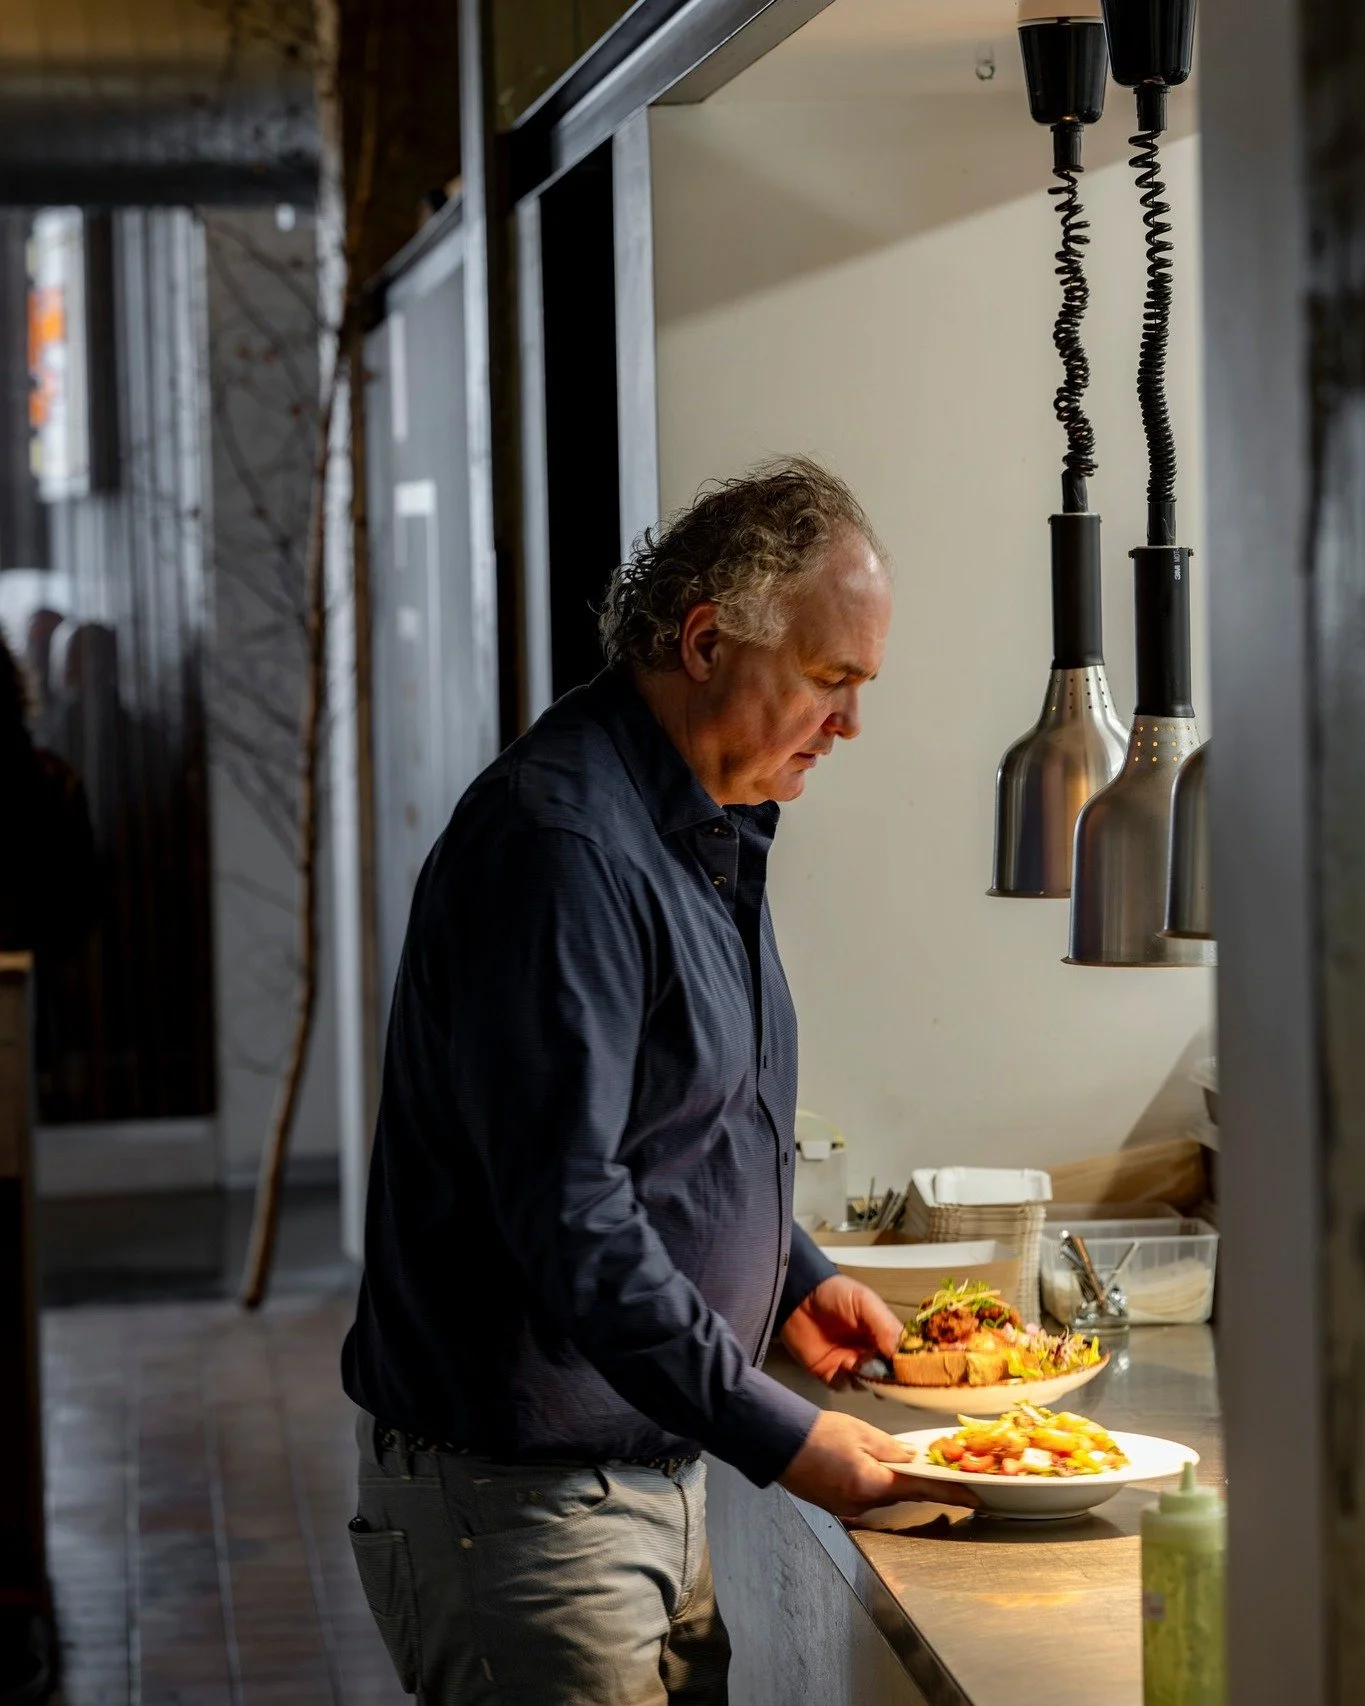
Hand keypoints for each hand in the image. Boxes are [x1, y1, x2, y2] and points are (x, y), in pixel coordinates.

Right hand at [779, 1411, 974, 1518]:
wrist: (778, 1442)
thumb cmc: (817, 1433)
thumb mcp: (861, 1432)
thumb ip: (892, 1449)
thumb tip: (915, 1459)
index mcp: (873, 1484)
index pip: (922, 1490)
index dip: (951, 1493)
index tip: (975, 1497)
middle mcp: (863, 1504)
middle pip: (903, 1495)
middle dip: (919, 1483)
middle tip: (938, 1472)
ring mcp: (848, 1508)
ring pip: (883, 1496)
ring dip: (893, 1482)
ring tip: (892, 1460)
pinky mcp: (836, 1506)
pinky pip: (865, 1497)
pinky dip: (873, 1484)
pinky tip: (866, 1467)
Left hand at [781, 1273, 902, 1383]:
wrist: (796, 1297)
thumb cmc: (834, 1294)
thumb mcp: (864, 1302)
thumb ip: (885, 1327)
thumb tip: (904, 1357)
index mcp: (883, 1335)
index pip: (903, 1356)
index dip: (908, 1365)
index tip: (911, 1372)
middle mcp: (870, 1352)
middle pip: (888, 1375)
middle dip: (887, 1377)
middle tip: (881, 1370)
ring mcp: (851, 1365)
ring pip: (868, 1383)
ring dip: (865, 1378)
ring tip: (856, 1361)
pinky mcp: (830, 1373)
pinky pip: (844, 1386)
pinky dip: (846, 1381)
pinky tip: (841, 1366)